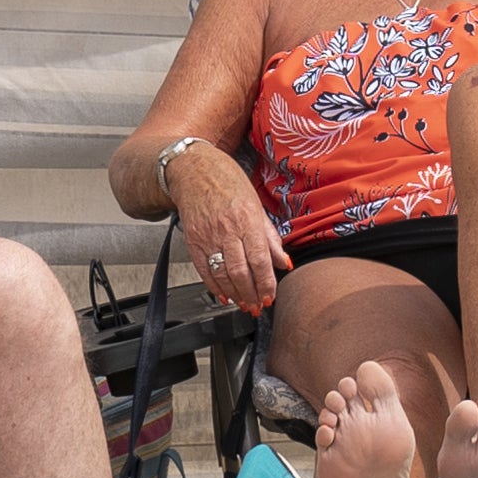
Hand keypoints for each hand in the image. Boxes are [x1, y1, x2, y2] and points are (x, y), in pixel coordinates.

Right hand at [166, 141, 287, 315]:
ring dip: (235, 294)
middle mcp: (227, 229)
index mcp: (247, 219)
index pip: (259, 259)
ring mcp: (208, 237)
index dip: (266, 283)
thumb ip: (270, 237)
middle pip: (240, 271)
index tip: (271, 296)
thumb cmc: (228, 183)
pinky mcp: (193, 242)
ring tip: (245, 305)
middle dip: (251, 294)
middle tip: (259, 307)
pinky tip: (224, 295)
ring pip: (222, 274)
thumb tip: (285, 262)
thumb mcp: (257, 205)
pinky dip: (214, 286)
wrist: (194, 170)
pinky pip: (204, 270)